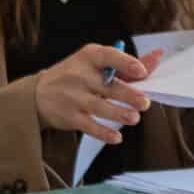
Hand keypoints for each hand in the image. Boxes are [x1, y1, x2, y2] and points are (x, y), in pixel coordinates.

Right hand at [34, 43, 154, 143]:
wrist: (36, 95)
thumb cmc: (75, 76)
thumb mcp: (95, 64)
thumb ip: (126, 64)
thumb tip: (157, 57)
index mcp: (88, 58)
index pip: (107, 56)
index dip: (125, 63)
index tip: (141, 72)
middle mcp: (79, 75)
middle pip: (108, 86)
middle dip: (129, 95)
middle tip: (144, 103)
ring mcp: (73, 97)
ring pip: (100, 107)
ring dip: (120, 114)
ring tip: (134, 118)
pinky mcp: (69, 117)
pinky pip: (90, 126)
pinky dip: (104, 133)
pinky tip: (116, 137)